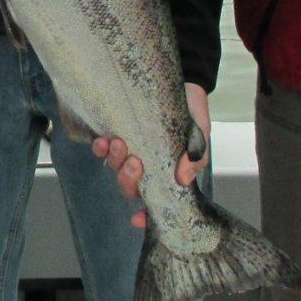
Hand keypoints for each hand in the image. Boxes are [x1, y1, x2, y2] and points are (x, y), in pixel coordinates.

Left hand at [92, 83, 211, 229]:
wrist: (182, 81)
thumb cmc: (192, 113)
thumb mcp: (199, 135)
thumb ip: (195, 157)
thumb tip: (182, 179)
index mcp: (167, 174)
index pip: (155, 202)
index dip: (146, 216)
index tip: (138, 218)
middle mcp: (146, 168)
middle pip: (130, 188)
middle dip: (128, 180)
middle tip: (135, 162)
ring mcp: (129, 152)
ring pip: (115, 169)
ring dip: (114, 161)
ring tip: (119, 144)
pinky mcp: (116, 134)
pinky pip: (102, 149)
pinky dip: (100, 148)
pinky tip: (104, 140)